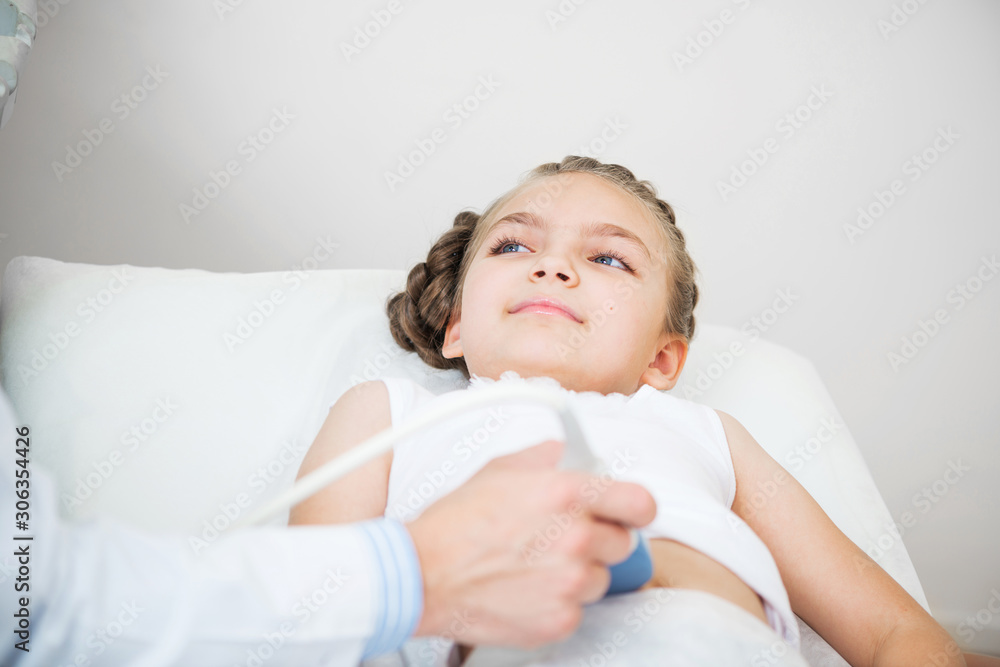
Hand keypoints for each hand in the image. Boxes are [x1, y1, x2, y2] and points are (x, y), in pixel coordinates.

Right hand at [406, 438, 656, 647]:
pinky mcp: (559, 619)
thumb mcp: (500, 470)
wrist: (422, 575)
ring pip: (601, 579)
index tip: (628, 513)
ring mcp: (570, 583)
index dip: (636, 509)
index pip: (641, 503)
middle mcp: (575, 538)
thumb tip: (566, 452)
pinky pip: (578, 609)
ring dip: (579, 573)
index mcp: (566, 494)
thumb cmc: (455, 523)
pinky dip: (557, 602)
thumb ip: (545, 457)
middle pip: (623, 544)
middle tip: (564, 538)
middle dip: (599, 540)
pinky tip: (526, 588)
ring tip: (537, 565)